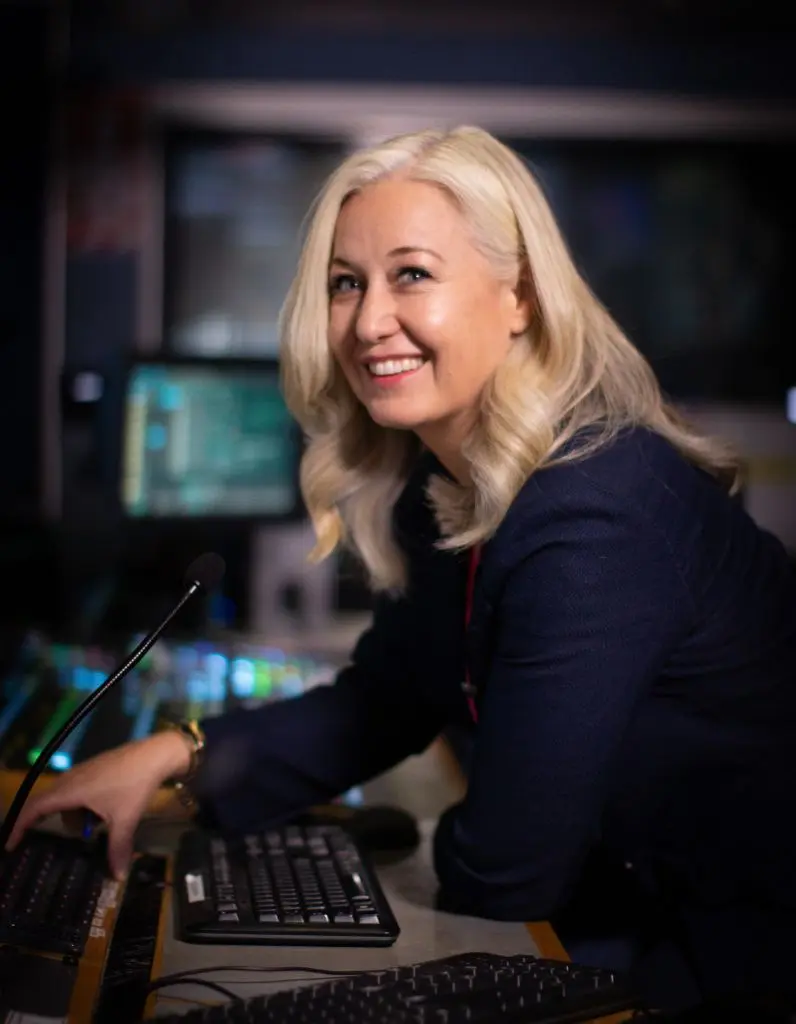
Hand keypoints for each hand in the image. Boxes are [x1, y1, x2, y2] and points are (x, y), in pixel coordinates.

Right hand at [4, 731, 192, 879]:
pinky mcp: (94, 769)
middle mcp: (70, 779)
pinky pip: (77, 790)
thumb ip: (117, 848)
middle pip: (47, 803)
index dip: (20, 826)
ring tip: (94, 828)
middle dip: (48, 823)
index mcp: (70, 790)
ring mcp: (82, 771)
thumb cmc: (135, 785)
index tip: (11, 845)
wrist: (155, 754)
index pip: (34, 808)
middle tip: (52, 842)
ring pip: (65, 798)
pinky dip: (82, 805)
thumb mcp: (125, 819)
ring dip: (74, 815)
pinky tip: (103, 813)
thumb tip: (117, 877)